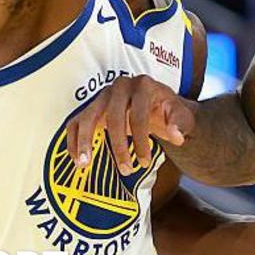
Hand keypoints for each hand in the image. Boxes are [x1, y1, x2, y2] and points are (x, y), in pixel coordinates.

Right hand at [65, 75, 194, 175]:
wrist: (157, 103)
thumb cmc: (168, 110)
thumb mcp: (181, 115)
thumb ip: (180, 124)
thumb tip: (176, 137)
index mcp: (143, 85)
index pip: (139, 115)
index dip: (141, 141)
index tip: (145, 163)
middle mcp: (120, 86)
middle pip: (113, 117)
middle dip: (118, 146)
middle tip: (126, 169)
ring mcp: (103, 95)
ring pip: (88, 116)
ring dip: (84, 141)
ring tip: (84, 164)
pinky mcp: (92, 106)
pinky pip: (76, 122)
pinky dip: (73, 140)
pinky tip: (78, 159)